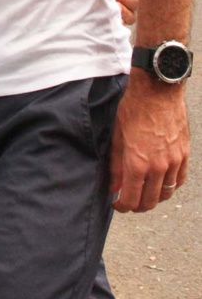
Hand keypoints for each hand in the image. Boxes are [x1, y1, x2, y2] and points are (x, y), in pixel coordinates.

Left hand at [109, 71, 189, 212]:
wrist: (157, 91)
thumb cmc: (134, 109)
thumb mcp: (117, 137)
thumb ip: (116, 166)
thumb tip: (114, 186)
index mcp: (138, 163)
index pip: (131, 199)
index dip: (122, 206)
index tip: (117, 204)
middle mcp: (158, 167)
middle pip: (150, 201)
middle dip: (137, 206)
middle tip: (129, 202)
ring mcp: (174, 161)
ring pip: (166, 193)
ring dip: (154, 197)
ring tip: (144, 192)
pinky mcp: (184, 154)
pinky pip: (179, 180)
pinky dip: (170, 186)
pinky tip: (162, 183)